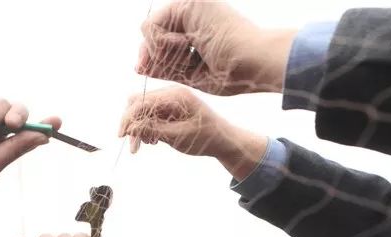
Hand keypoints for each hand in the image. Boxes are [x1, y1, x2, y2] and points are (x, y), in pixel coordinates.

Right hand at [119, 86, 267, 180]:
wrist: (223, 140)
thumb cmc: (205, 138)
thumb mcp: (177, 136)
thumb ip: (152, 129)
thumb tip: (130, 127)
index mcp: (175, 96)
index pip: (141, 102)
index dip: (128, 119)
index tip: (121, 136)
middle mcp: (171, 93)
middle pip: (138, 103)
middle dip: (132, 124)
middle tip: (133, 146)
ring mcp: (170, 100)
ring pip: (142, 111)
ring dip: (139, 128)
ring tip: (144, 146)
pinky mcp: (170, 109)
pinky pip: (151, 115)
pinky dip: (147, 128)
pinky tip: (153, 140)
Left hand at [137, 1, 294, 94]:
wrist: (252, 62)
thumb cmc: (232, 73)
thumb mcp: (190, 74)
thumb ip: (165, 68)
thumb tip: (138, 66)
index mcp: (197, 29)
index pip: (161, 40)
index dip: (150, 56)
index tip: (143, 69)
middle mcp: (193, 15)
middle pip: (153, 33)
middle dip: (152, 55)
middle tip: (161, 66)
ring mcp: (191, 5)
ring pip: (150, 29)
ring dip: (161, 50)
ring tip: (186, 55)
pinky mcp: (189, 3)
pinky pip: (152, 26)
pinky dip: (160, 43)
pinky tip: (183, 46)